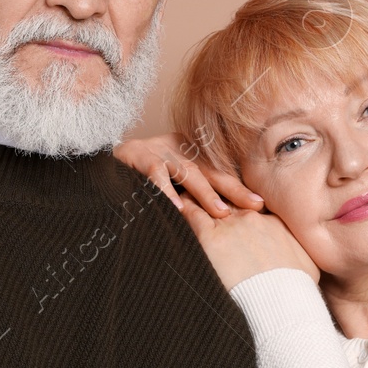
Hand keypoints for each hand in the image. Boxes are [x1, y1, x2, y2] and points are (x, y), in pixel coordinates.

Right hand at [114, 133, 262, 215]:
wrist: (106, 158)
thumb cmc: (143, 174)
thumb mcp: (173, 177)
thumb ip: (193, 191)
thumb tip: (222, 217)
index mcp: (192, 155)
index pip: (221, 173)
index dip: (240, 188)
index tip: (261, 205)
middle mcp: (181, 151)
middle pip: (213, 172)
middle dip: (234, 190)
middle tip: (254, 206)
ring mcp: (161, 152)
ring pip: (188, 173)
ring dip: (205, 193)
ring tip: (220, 212)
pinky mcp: (140, 157)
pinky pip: (155, 175)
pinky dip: (165, 191)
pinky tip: (175, 208)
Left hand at [176, 196, 320, 290]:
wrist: (283, 300)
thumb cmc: (296, 288)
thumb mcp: (306, 264)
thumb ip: (298, 252)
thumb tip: (299, 258)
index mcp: (271, 221)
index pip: (247, 204)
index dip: (236, 201)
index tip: (229, 203)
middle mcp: (249, 216)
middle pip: (226, 197)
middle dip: (214, 193)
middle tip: (201, 189)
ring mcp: (229, 224)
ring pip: (206, 201)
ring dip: (194, 196)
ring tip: (181, 190)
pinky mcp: (209, 237)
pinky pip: (191, 214)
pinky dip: (181, 207)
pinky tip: (170, 202)